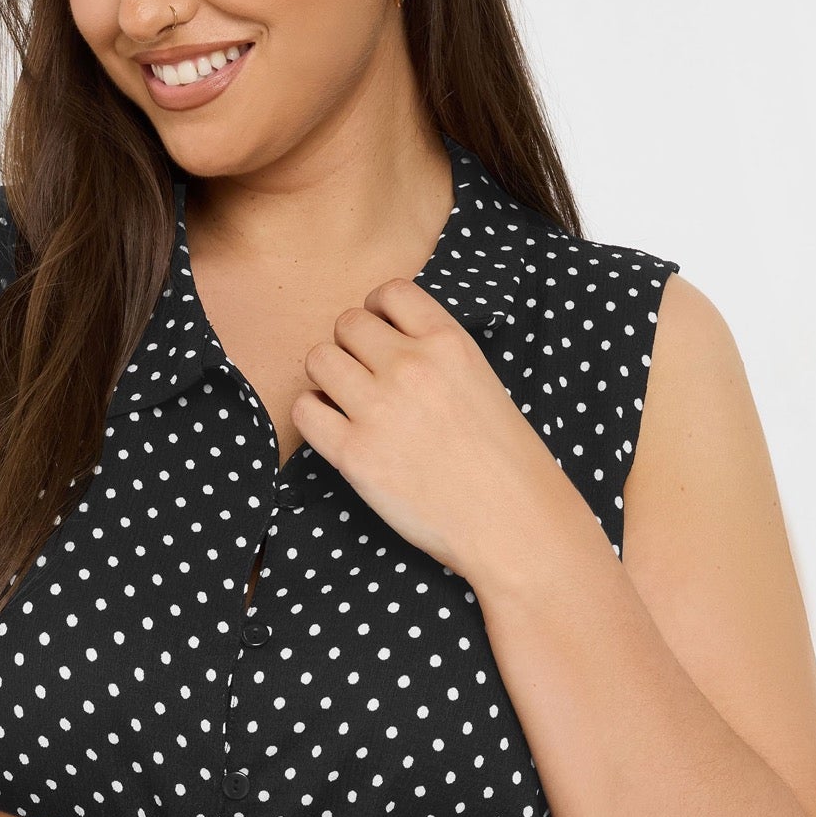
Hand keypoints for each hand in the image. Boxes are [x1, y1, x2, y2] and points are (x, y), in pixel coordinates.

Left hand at [290, 278, 565, 582]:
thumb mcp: (482, 382)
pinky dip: (312, 415)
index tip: (381, 335)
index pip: (390, 292)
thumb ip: (436, 355)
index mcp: (449, 343)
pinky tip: (336, 430)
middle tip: (365, 378)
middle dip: (350, 346)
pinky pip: (303, 410)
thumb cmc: (507, 462)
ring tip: (348, 403)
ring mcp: (378, 409)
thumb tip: (387, 344)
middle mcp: (410, 367)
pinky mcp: (353, 454)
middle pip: (346, 323)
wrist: (513, 524)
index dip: (377, 311)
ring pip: (318, 359)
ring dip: (328, 378)